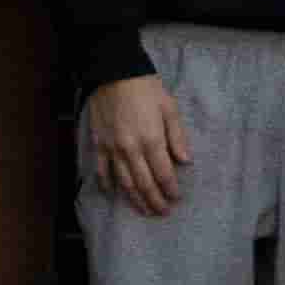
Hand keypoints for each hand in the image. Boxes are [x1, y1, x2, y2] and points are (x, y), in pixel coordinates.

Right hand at [85, 71, 189, 219]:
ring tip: (144, 210)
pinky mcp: (99, 144)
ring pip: (124, 182)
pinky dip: (108, 184)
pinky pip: (102, 170)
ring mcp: (113, 149)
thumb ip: (177, 136)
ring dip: (135, 199)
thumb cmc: (145, 88)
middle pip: (144, 183)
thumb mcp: (169, 107)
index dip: (170, 189)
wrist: (113, 72)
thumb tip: (185, 161)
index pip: (163, 174)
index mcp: (152, 140)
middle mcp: (131, 149)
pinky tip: (113, 194)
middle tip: (162, 212)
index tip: (176, 199)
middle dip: (155, 201)